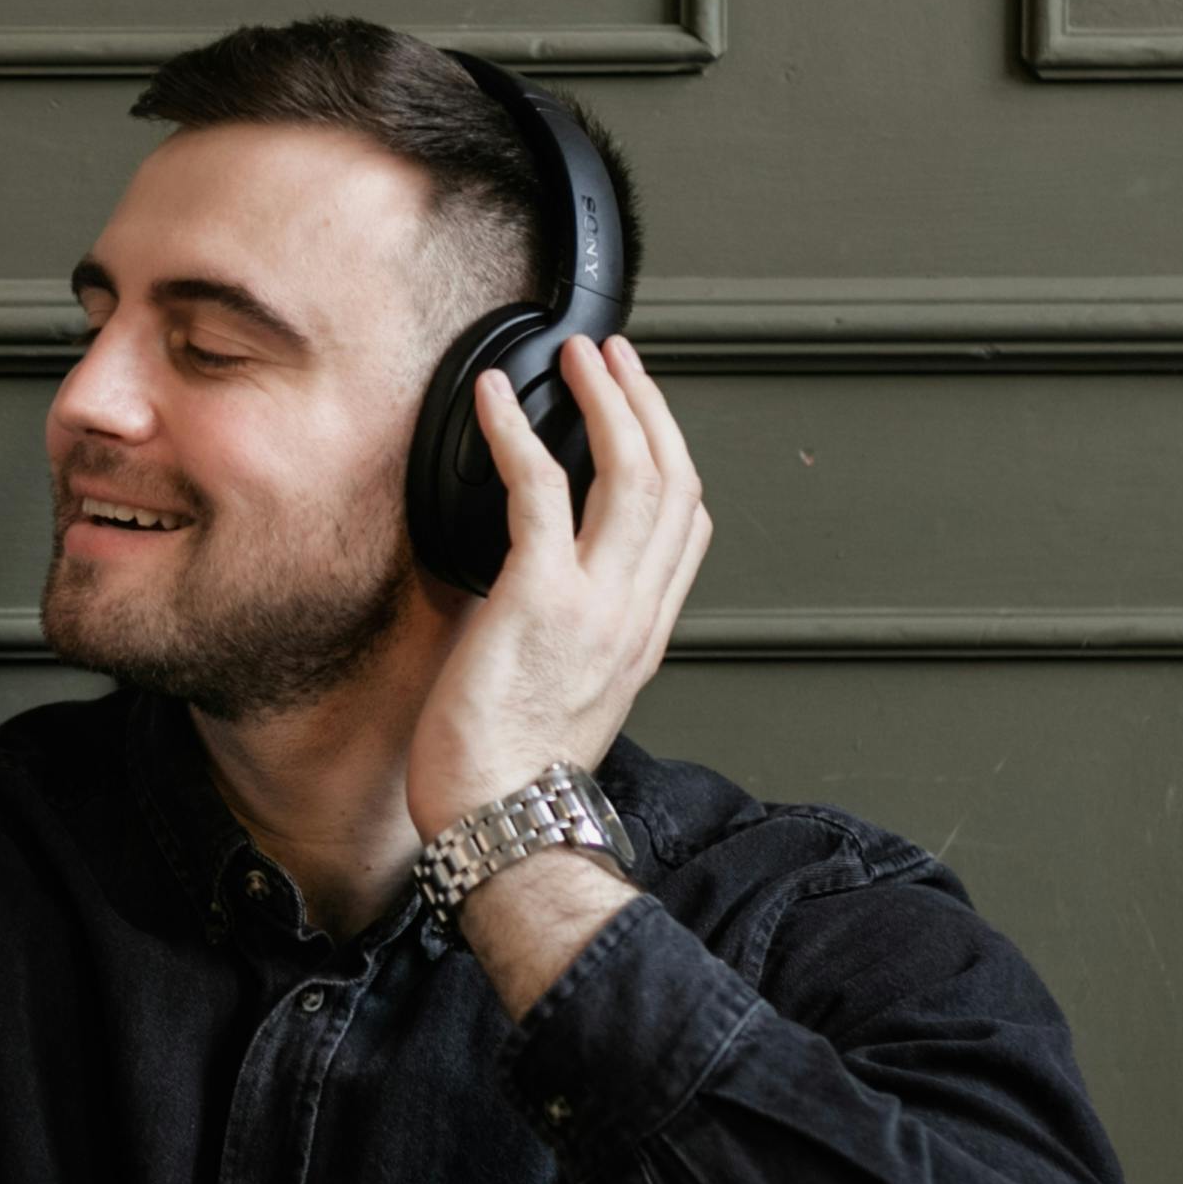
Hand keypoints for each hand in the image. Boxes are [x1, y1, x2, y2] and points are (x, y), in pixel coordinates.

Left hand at [404, 335, 712, 838]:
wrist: (500, 824)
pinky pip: (541, 487)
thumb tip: (537, 609)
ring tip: (580, 359)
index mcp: (643, 637)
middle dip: (648, 405)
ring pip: (632, 470)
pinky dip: (517, 430)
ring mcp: (596, 601)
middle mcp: (634, 612)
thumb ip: (575, 646)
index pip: (688, 529)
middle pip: (674, 480)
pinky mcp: (540, 595)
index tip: (643, 418)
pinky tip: (494, 398)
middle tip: (617, 360)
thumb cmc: (511, 781)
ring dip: (606, 399)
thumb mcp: (570, 702)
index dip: (673, 459)